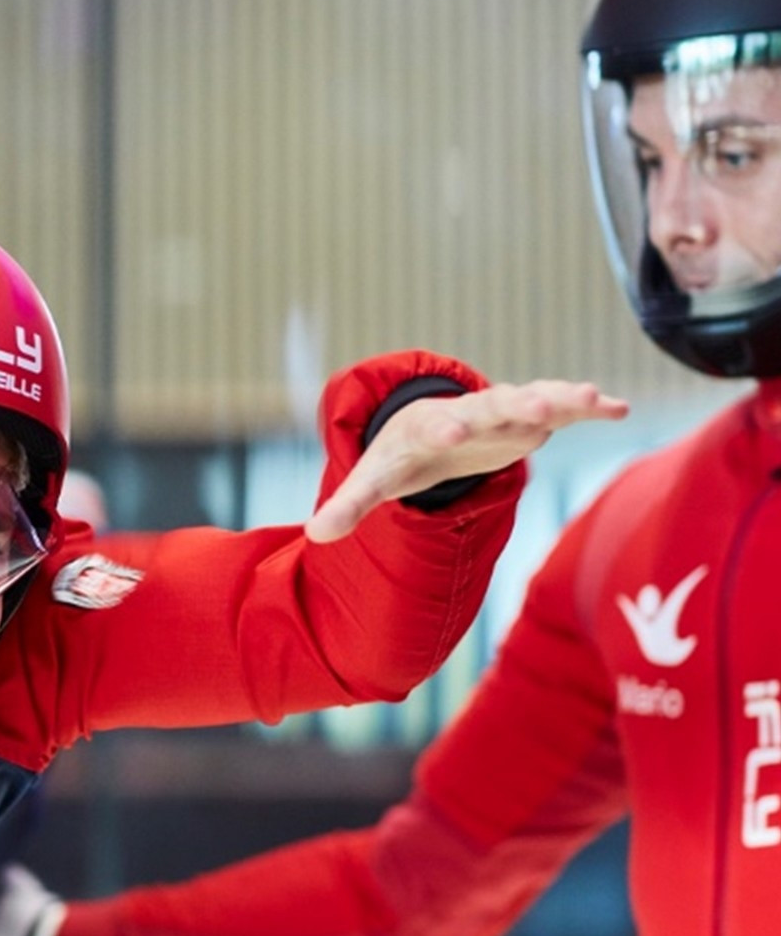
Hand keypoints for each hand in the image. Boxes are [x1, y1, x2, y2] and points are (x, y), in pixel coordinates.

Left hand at [305, 379, 628, 541]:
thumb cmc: (403, 457)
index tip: (449, 431)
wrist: (431, 428)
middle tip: (534, 407)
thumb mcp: (375, 480)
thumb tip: (316, 536)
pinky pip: (564, 407)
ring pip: (534, 398)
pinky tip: (620, 408)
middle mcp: (469, 412)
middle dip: (512, 405)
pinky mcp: (533, 416)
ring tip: (588, 400)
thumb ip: (349, 505)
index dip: (442, 429)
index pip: (432, 426)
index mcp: (426, 427)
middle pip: (490, 407)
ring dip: (559, 399)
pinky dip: (589, 406)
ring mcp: (504, 411)